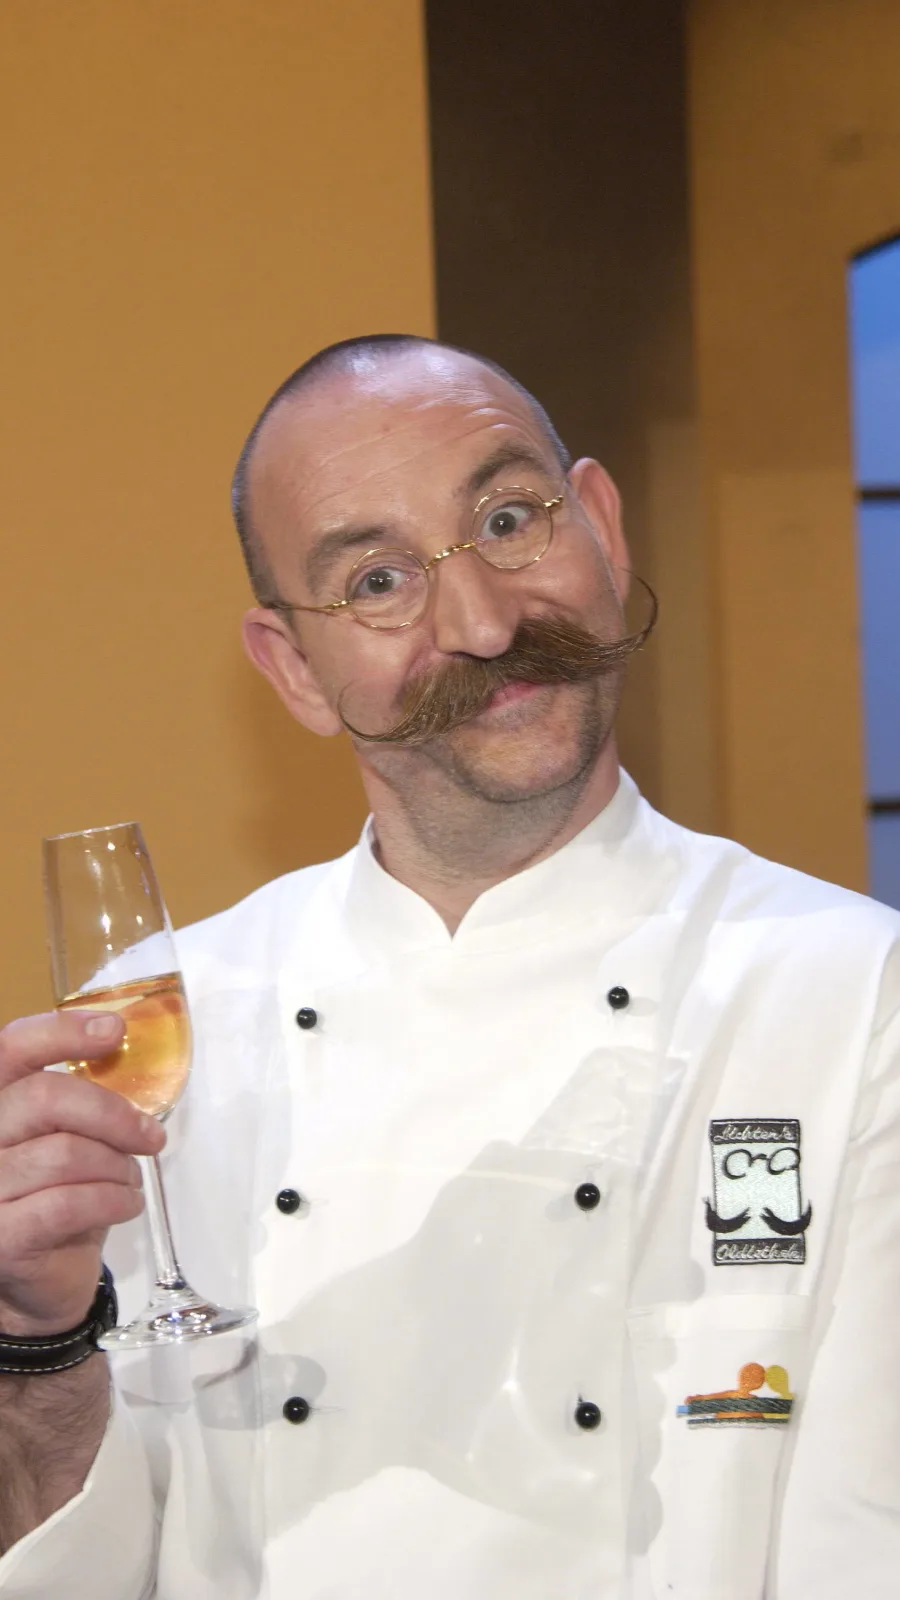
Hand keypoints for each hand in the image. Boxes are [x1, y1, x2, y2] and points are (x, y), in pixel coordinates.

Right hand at [0, 1011, 165, 1337]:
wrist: (36, 1287)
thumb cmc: (54, 1200)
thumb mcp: (64, 1140)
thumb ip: (76, 1101)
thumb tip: (121, 1050)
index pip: (12, 1048)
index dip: (61, 1033)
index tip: (113, 1032)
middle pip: (46, 1098)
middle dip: (112, 1114)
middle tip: (149, 1137)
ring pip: (65, 1154)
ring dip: (116, 1166)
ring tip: (128, 1180)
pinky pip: (68, 1204)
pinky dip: (111, 1200)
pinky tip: (126, 1204)